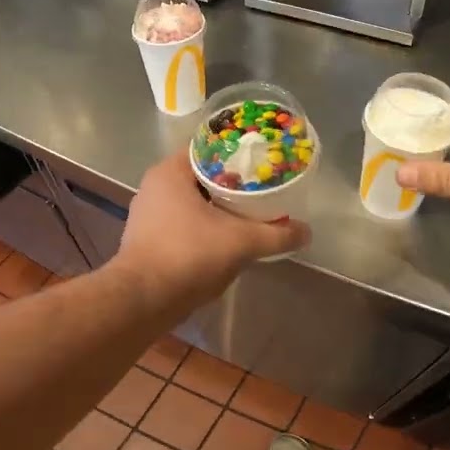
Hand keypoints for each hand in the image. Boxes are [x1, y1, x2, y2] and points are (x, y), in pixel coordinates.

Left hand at [112, 153, 310, 305]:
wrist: (142, 301)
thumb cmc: (188, 255)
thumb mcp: (240, 242)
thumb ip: (276, 234)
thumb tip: (306, 232)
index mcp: (170, 173)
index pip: (208, 149)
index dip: (237, 153)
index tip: (261, 162)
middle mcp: (154, 188)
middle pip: (201, 177)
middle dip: (232, 184)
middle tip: (262, 189)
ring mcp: (147, 216)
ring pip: (192, 203)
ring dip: (218, 209)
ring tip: (249, 215)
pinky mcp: (147, 241)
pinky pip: (183, 225)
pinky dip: (204, 229)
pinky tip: (226, 241)